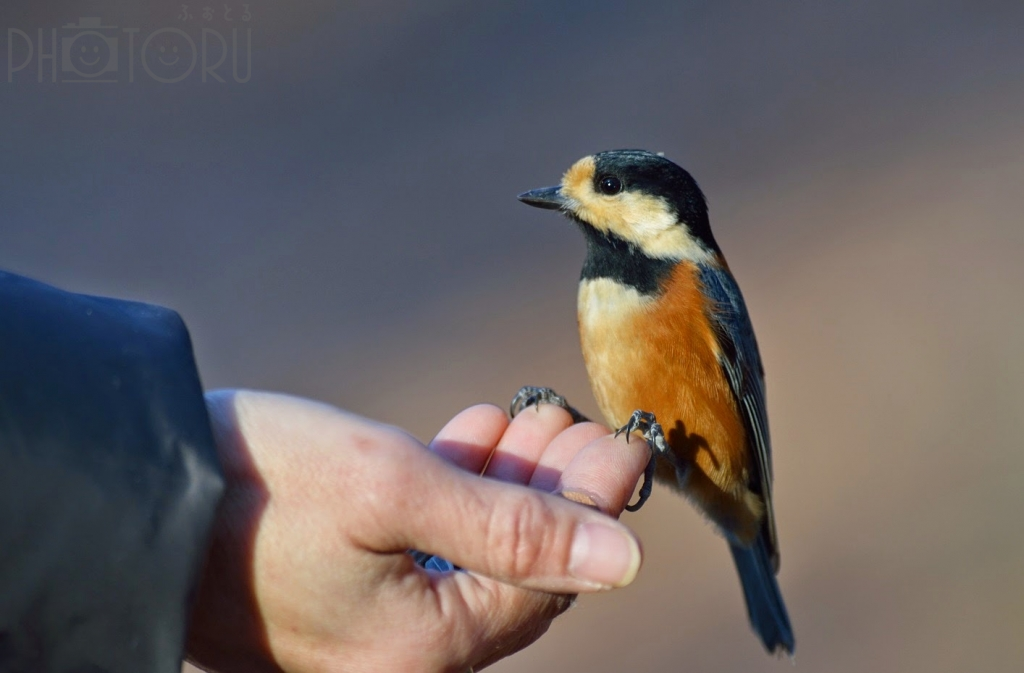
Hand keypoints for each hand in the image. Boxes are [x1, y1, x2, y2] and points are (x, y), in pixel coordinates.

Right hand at [186, 391, 649, 672]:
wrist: (135, 492)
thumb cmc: (257, 487)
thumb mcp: (393, 488)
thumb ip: (514, 524)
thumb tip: (624, 559)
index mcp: (423, 647)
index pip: (546, 579)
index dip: (594, 508)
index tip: (626, 442)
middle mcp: (402, 653)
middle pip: (515, 570)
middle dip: (555, 490)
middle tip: (585, 423)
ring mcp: (369, 624)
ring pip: (474, 552)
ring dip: (507, 482)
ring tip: (535, 416)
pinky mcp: (342, 588)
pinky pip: (424, 546)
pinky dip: (456, 489)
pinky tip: (476, 433)